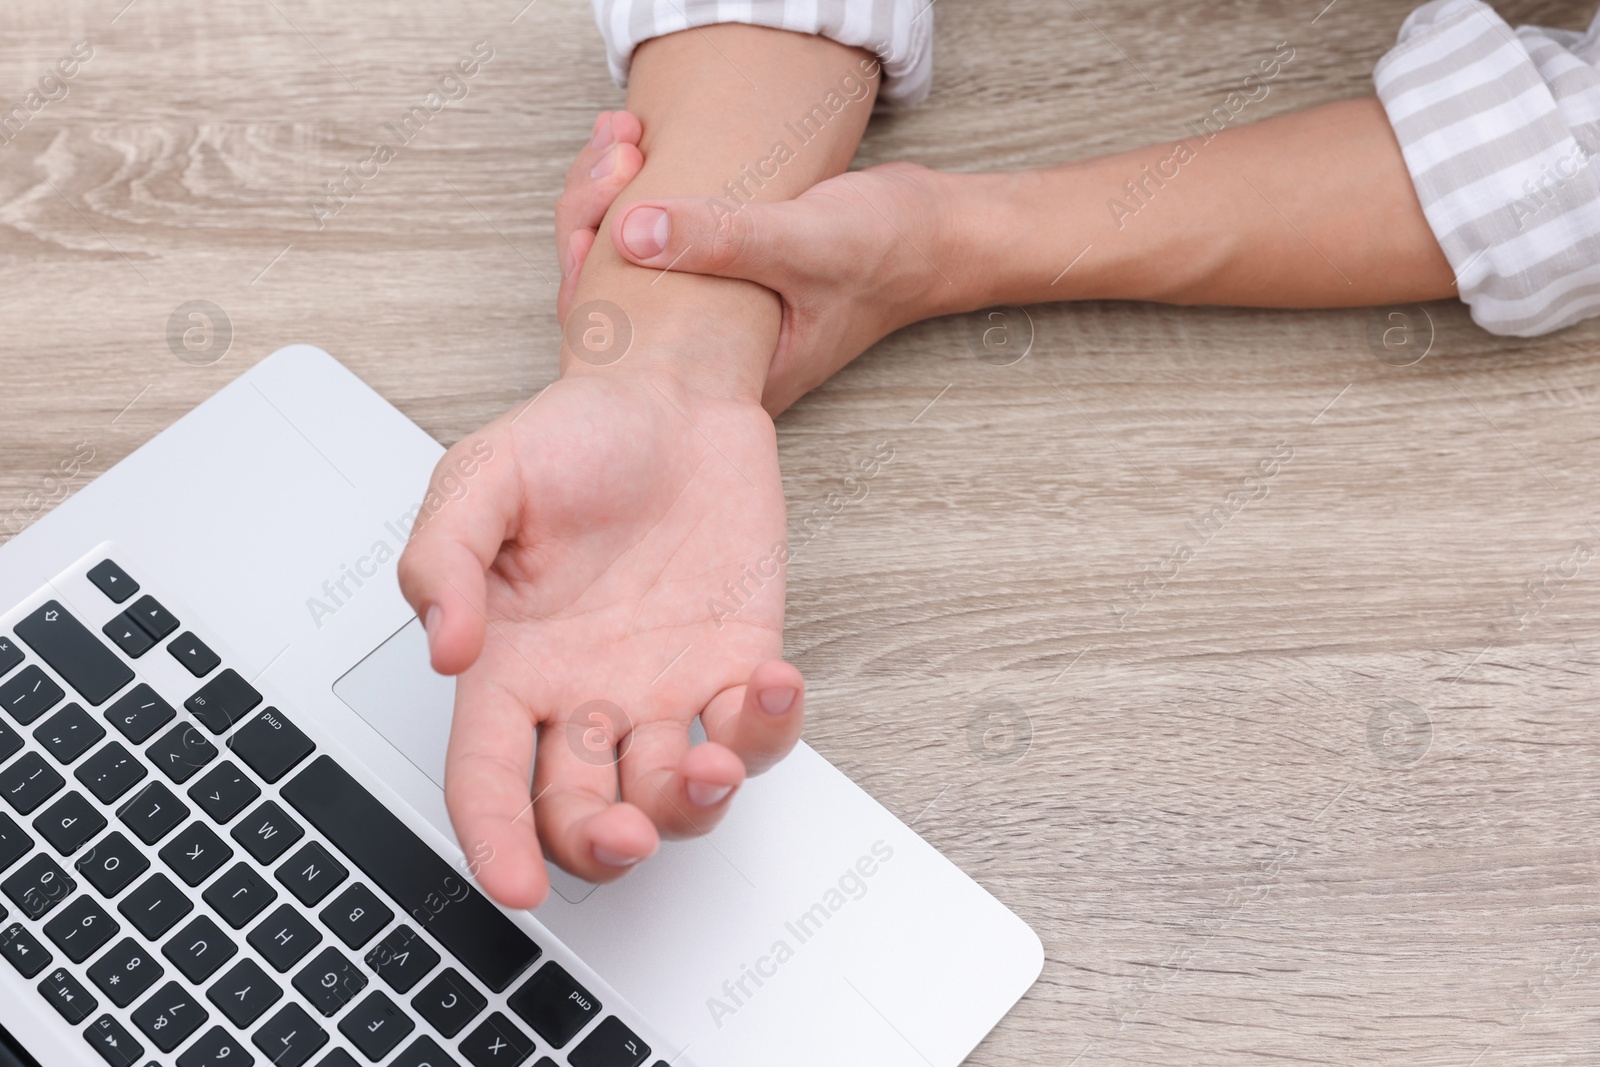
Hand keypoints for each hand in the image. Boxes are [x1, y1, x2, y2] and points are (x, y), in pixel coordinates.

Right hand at [397, 368, 802, 908]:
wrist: (671, 399)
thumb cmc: (573, 439)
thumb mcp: (481, 477)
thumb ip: (444, 560)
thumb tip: (445, 650)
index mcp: (510, 666)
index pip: (487, 778)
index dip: (494, 840)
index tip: (515, 885)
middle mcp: (584, 696)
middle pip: (582, 813)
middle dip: (602, 844)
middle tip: (625, 833)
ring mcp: (664, 689)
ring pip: (675, 793)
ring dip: (692, 801)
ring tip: (710, 761)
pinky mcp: (735, 666)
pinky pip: (756, 729)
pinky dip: (770, 725)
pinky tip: (772, 682)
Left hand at [556, 111, 970, 412]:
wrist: (934, 234)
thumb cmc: (884, 251)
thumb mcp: (802, 242)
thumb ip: (722, 241)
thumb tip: (632, 233)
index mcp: (723, 378)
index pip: (620, 336)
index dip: (590, 264)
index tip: (606, 198)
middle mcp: (709, 356)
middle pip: (609, 295)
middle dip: (593, 214)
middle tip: (615, 151)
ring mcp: (712, 317)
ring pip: (628, 264)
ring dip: (613, 194)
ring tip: (623, 138)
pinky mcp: (720, 279)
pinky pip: (656, 242)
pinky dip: (641, 194)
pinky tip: (638, 150)